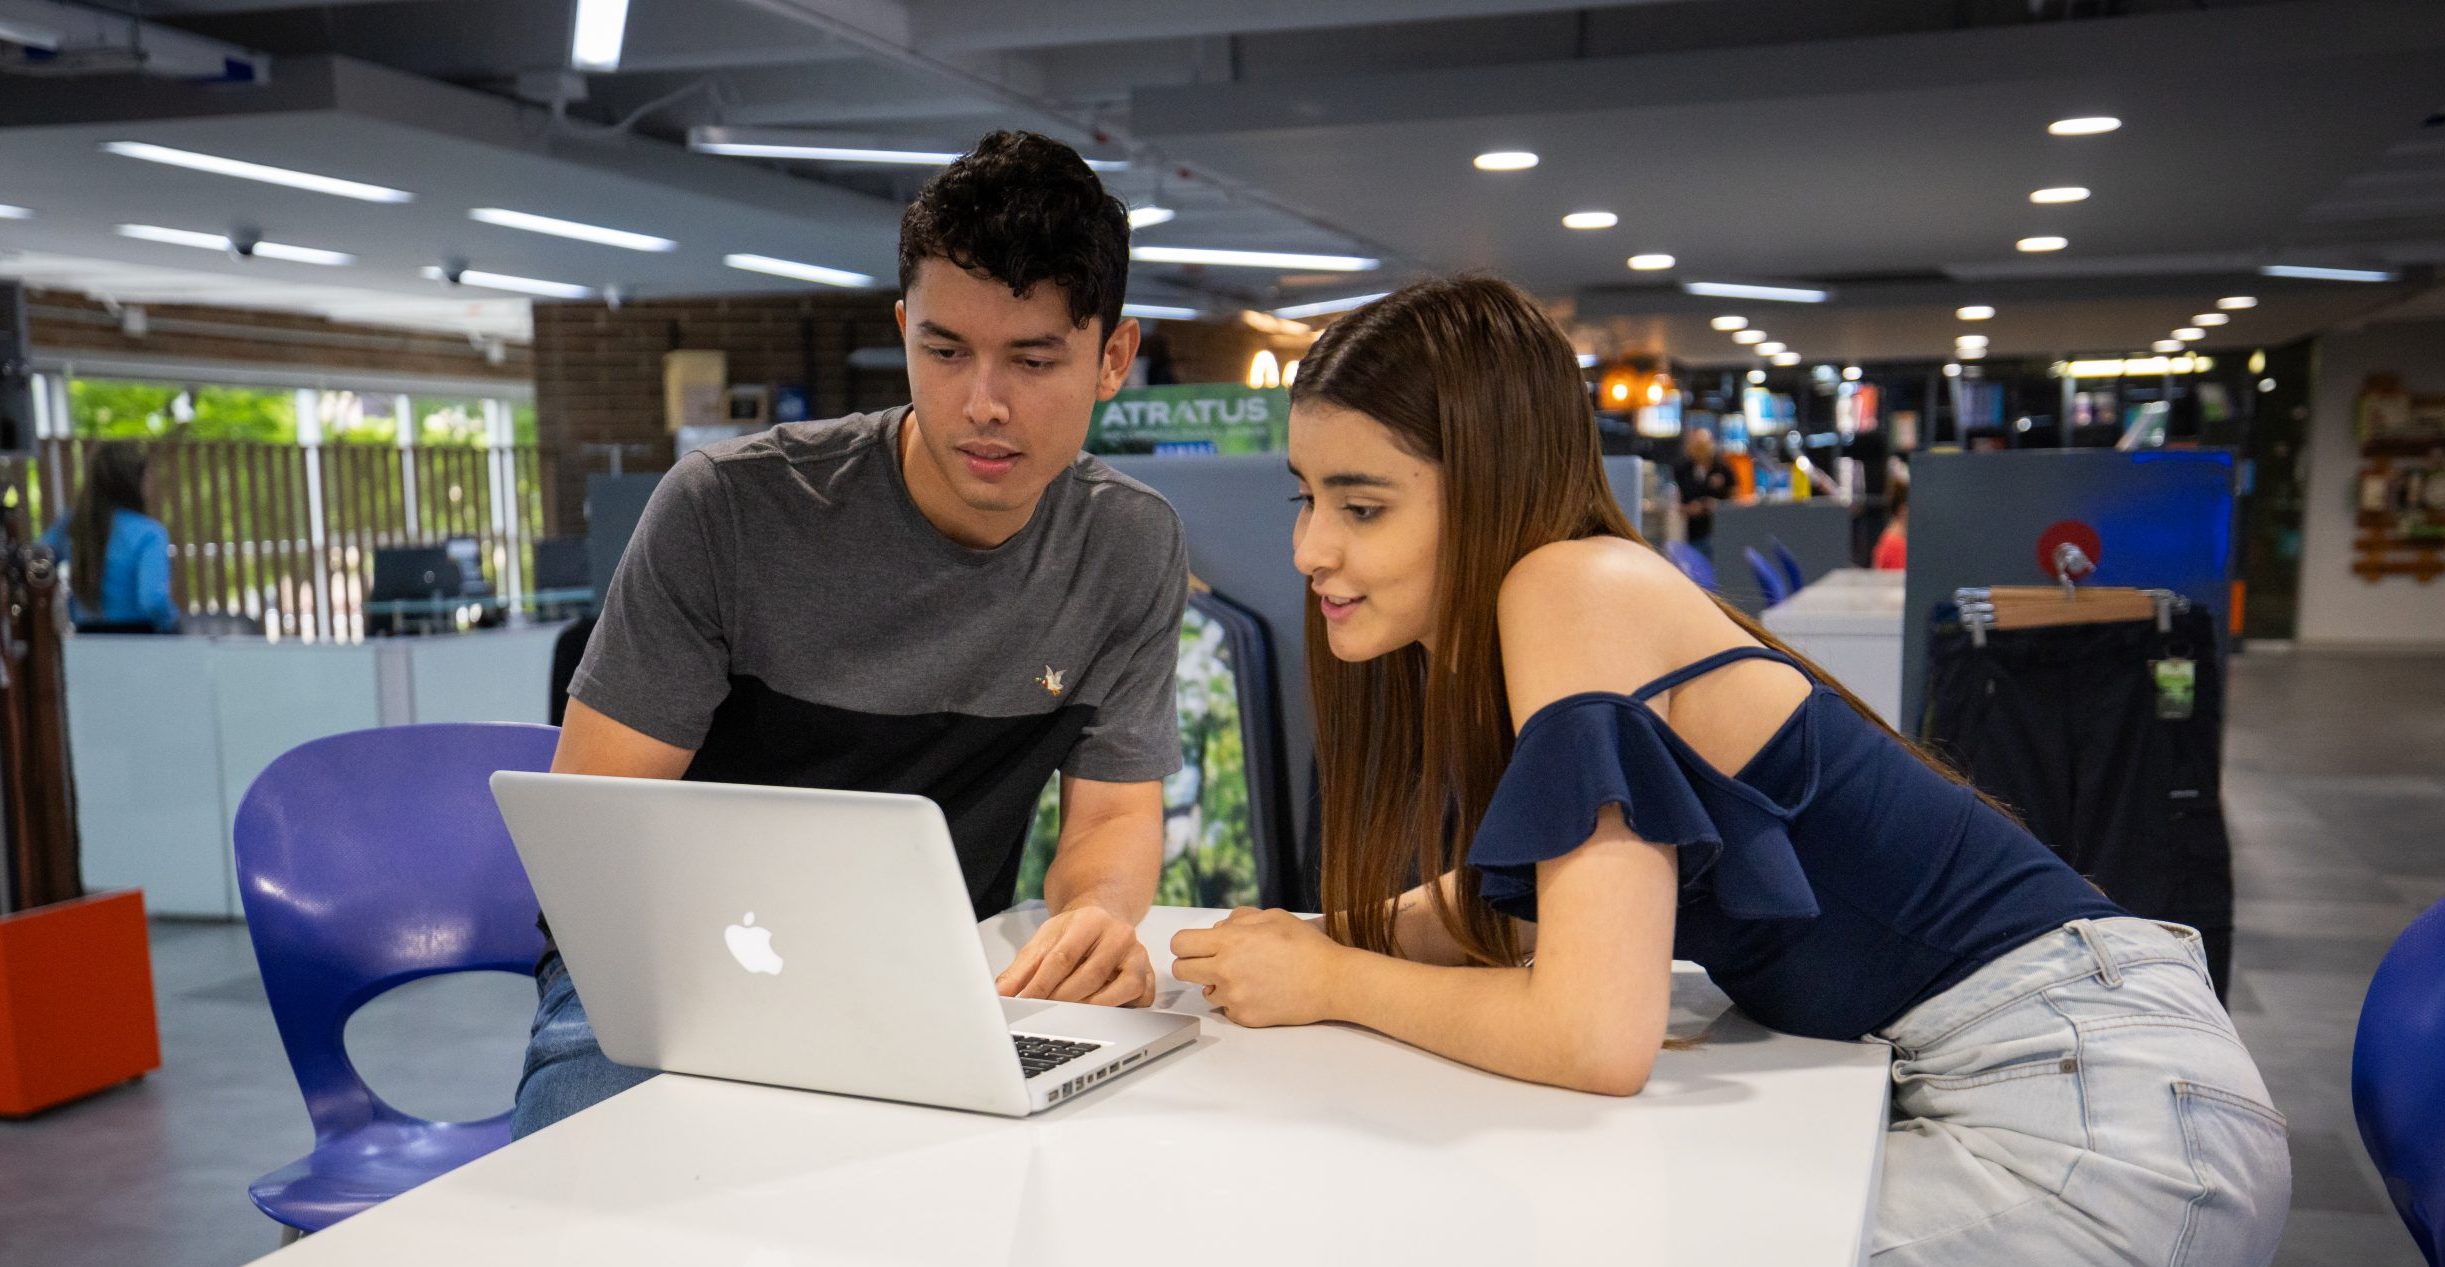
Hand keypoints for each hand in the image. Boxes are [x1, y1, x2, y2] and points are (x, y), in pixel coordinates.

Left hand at [996, 906, 1155, 1006]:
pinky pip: (1141, 1000)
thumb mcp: (1043, 941)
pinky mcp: (1149, 974)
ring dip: (1092, 1009)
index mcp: (1089, 920)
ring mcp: (1138, 955)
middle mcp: (1119, 934)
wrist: (1104, 918)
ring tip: (1069, 1017)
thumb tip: (1001, 994)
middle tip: (1043, 1014)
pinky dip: (1122, 1011)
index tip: (1025, 1003)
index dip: (1042, 984)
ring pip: (1120, 989)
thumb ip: (1021, 969)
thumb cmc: (1073, 933)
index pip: (1063, 957)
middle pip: (1090, 975)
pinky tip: (1103, 1016)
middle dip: (1063, 1000)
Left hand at [1168, 907, 1349, 1027]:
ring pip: (1205, 991)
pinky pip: (1226, 1008)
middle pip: (1182, 971)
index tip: (1195, 946)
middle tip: (1212, 962)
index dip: (1185, 944)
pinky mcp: (1245, 1017)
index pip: (1180, 944)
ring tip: (1247, 977)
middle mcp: (1226, 971)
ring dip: (1217, 984)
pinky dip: (1236, 1001)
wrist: (1331, 982)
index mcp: (1230, 942)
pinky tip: (1259, 991)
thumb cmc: (1305, 946)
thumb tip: (1218, 929)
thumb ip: (1239, 918)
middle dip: (1192, 964)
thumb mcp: (1272, 916)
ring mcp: (1234, 997)